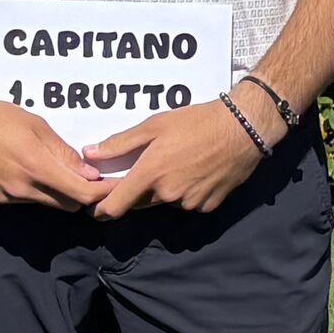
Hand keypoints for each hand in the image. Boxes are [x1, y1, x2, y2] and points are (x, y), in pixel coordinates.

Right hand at [0, 78, 105, 209]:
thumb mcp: (36, 126)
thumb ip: (64, 153)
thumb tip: (90, 173)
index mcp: (36, 168)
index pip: (81, 195)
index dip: (102, 194)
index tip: (114, 188)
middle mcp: (20, 190)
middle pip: (66, 205)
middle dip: (82, 196)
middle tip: (89, 180)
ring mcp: (3, 199)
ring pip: (43, 204)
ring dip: (54, 193)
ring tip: (50, 169)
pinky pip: (19, 202)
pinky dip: (29, 191)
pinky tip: (20, 171)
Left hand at [82, 96, 275, 218]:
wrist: (243, 129)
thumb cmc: (198, 122)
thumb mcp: (155, 126)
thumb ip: (120, 143)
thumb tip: (90, 153)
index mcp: (150, 174)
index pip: (115, 207)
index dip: (102, 210)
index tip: (97, 208)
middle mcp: (167, 194)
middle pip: (141, 203)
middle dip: (139, 192)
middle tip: (150, 168)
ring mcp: (189, 202)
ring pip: (167, 202)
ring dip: (166, 191)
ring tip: (180, 163)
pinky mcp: (208, 205)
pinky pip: (189, 203)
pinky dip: (188, 192)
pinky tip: (198, 171)